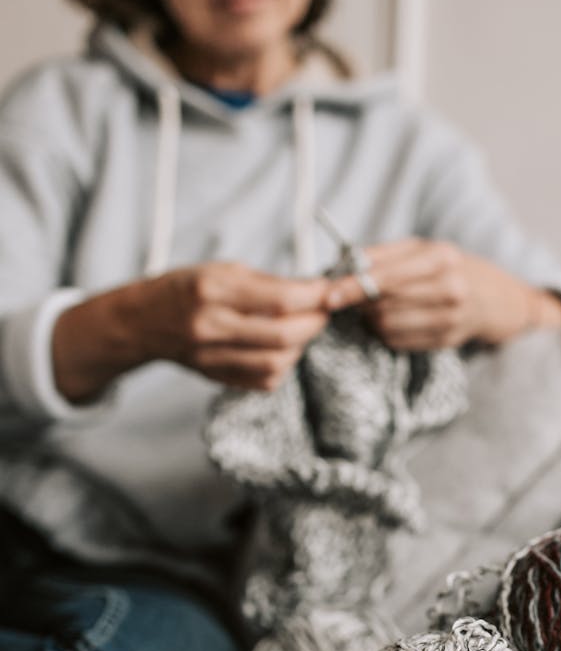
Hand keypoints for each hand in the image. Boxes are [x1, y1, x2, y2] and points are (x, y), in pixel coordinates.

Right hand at [53, 262, 330, 401]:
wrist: (143, 323)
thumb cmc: (185, 289)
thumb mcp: (220, 270)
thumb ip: (266, 282)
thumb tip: (313, 291)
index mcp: (212, 289)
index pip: (280, 298)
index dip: (313, 296)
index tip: (327, 289)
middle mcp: (211, 326)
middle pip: (283, 336)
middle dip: (314, 322)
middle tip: (322, 311)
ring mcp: (212, 357)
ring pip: (277, 363)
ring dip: (301, 346)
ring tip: (303, 329)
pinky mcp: (216, 377)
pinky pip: (264, 380)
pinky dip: (283, 366)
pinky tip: (282, 350)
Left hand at [326, 239, 560, 350]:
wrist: (498, 299)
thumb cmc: (451, 268)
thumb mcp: (423, 249)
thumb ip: (383, 255)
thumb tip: (342, 265)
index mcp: (440, 257)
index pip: (386, 276)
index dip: (353, 287)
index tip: (329, 296)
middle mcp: (449, 288)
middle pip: (383, 304)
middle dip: (361, 303)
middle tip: (351, 298)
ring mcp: (450, 318)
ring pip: (388, 326)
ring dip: (372, 319)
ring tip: (378, 308)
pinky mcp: (446, 341)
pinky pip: (399, 342)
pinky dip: (387, 333)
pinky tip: (397, 321)